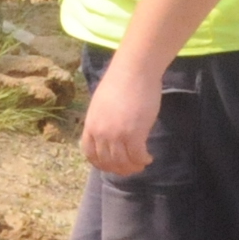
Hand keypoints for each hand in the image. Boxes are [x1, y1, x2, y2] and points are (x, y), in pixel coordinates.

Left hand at [79, 54, 164, 176]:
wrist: (134, 70)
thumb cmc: (121, 82)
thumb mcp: (102, 104)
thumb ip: (103, 121)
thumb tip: (111, 133)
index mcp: (91, 125)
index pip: (90, 154)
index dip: (101, 164)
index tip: (112, 166)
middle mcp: (101, 133)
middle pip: (107, 161)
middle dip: (120, 169)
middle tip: (131, 168)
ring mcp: (116, 135)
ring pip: (122, 162)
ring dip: (133, 167)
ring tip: (141, 164)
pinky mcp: (134, 134)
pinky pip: (137, 156)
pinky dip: (143, 160)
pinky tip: (148, 158)